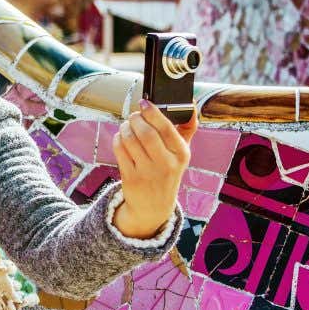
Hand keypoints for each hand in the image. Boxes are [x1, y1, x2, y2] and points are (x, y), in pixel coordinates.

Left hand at [111, 99, 197, 238]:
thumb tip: (190, 103)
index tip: (145, 103)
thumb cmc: (168, 171)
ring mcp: (147, 172)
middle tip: (134, 116)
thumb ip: (186, 129)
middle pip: (146, 133)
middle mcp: (166, 164)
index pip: (166, 128)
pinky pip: (120, 150)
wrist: (154, 206)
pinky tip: (122, 137)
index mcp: (181, 154)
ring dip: (125, 127)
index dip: (153, 112)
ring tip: (127, 125)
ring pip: (130, 140)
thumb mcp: (181, 154)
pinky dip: (118, 139)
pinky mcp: (131, 178)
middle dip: (136, 119)